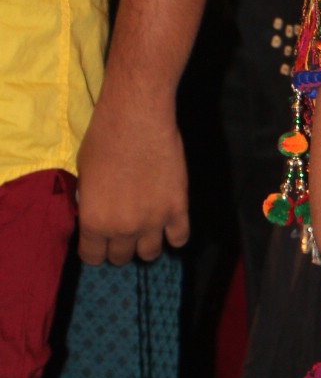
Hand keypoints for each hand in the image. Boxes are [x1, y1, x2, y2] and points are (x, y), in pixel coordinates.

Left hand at [76, 90, 188, 264]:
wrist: (136, 120)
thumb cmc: (102, 141)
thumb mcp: (83, 177)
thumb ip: (91, 204)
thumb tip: (97, 215)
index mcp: (95, 221)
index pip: (92, 257)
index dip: (93, 251)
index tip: (97, 243)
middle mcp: (124, 229)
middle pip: (121, 257)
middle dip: (118, 248)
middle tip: (121, 232)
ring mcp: (154, 222)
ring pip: (150, 254)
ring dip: (144, 245)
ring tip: (144, 232)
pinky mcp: (178, 209)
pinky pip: (180, 238)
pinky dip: (173, 236)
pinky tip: (169, 226)